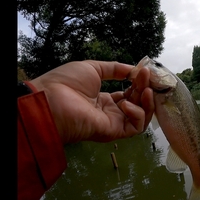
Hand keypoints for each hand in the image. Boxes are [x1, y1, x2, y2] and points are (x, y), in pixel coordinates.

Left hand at [29, 60, 154, 143]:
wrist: (51, 100)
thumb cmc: (67, 83)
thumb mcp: (93, 68)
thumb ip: (114, 68)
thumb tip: (134, 69)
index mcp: (103, 99)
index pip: (129, 94)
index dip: (138, 83)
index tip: (145, 72)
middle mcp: (110, 112)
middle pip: (137, 103)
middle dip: (144, 88)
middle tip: (148, 75)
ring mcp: (113, 123)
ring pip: (141, 116)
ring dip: (147, 102)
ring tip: (146, 89)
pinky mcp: (114, 132)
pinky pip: (135, 127)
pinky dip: (138, 114)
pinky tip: (127, 104)